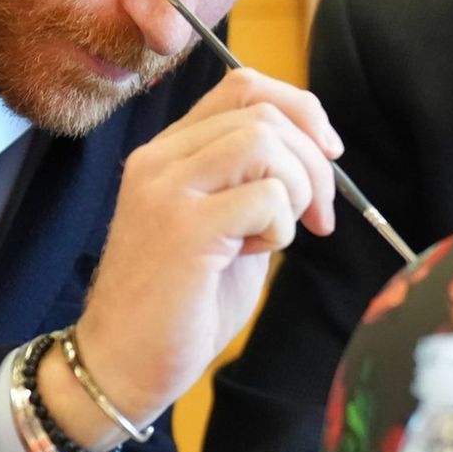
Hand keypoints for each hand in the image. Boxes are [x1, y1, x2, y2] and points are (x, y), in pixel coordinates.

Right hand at [37, 67, 341, 449]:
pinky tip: (256, 254)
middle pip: (263, 111)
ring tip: (283, 234)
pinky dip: (282, 224)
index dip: (300, 109)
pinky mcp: (183, 227)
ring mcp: (167, 189)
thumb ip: (256, 177)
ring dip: (299, 188)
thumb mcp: (227, 221)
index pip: (244, 85)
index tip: (328, 152)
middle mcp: (161, 157)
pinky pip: (265, 196)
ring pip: (264, 141)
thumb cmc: (186, 299)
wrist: (123, 366)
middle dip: (313, 159)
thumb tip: (319, 151)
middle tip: (320, 214)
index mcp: (172, 150)